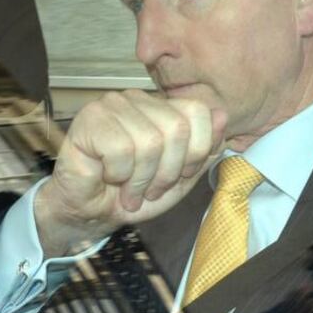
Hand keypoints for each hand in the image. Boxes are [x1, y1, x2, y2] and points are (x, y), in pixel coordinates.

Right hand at [35, 90, 226, 255]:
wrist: (91, 213)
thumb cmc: (131, 193)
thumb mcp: (180, 178)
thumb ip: (204, 150)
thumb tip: (223, 115)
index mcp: (161, 107)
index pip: (198, 112)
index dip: (196, 152)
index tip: (178, 175)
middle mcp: (138, 99)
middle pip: (177, 129)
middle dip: (167, 171)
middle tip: (150, 190)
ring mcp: (112, 105)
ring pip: (149, 142)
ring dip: (140, 179)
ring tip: (128, 188)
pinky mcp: (90, 118)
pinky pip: (121, 149)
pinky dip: (118, 174)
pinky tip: (107, 177)